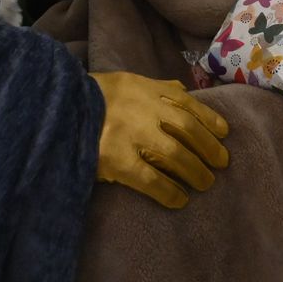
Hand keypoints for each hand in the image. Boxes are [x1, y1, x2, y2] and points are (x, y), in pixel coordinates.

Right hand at [89, 71, 229, 208]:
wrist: (58, 111)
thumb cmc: (96, 98)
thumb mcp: (126, 82)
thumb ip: (155, 87)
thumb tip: (181, 89)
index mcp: (145, 88)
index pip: (186, 103)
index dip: (209, 118)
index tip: (225, 133)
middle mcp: (142, 109)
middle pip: (186, 129)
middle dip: (208, 147)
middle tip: (221, 163)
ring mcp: (130, 135)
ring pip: (174, 155)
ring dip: (194, 171)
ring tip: (205, 183)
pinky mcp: (116, 160)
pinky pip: (151, 180)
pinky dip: (169, 191)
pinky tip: (179, 200)